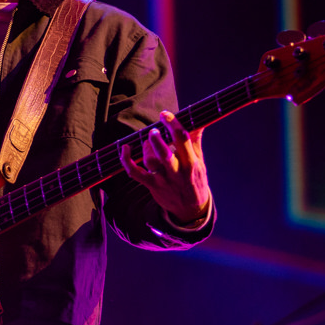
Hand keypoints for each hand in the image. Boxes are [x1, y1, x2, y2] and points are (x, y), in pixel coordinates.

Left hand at [120, 110, 210, 224]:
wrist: (190, 210)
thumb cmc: (194, 180)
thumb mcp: (199, 161)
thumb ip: (195, 140)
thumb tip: (198, 121)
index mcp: (191, 162)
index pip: (183, 140)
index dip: (173, 124)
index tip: (165, 114)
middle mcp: (177, 171)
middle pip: (165, 154)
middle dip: (157, 140)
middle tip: (153, 131)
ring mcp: (163, 179)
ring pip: (150, 161)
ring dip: (145, 148)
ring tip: (148, 141)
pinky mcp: (152, 185)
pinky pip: (135, 173)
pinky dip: (127, 161)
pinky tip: (125, 148)